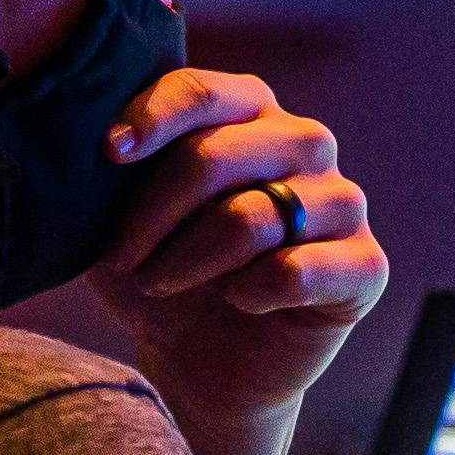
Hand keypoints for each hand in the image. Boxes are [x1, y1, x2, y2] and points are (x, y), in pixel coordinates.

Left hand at [90, 69, 387, 431]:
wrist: (204, 362)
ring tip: (159, 284)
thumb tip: (89, 136)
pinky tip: (238, 303)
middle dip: (151, 214)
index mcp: (250, 110)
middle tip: (121, 258)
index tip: (108, 153)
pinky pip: (297, 270)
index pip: (201, 92)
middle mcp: (305, 143)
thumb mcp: (121, 215)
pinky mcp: (365, 266)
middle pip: (216, 155)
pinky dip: (250, 294)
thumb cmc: (161, 272)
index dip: (150, 118)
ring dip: (186, 260)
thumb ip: (117, 168)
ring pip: (251, 216)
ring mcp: (342, 202)